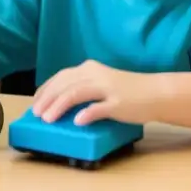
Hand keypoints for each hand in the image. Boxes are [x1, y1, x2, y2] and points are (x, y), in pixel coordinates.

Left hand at [32, 60, 162, 125]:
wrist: (156, 93)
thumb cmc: (126, 91)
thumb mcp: (101, 84)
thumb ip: (83, 88)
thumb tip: (58, 102)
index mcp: (89, 68)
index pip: (61, 77)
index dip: (45, 90)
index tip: (35, 103)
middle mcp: (95, 75)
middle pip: (64, 84)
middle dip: (47, 99)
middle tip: (36, 114)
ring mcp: (107, 88)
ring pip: (76, 94)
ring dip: (59, 106)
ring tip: (48, 119)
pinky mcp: (118, 103)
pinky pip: (99, 107)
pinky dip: (86, 114)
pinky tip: (77, 121)